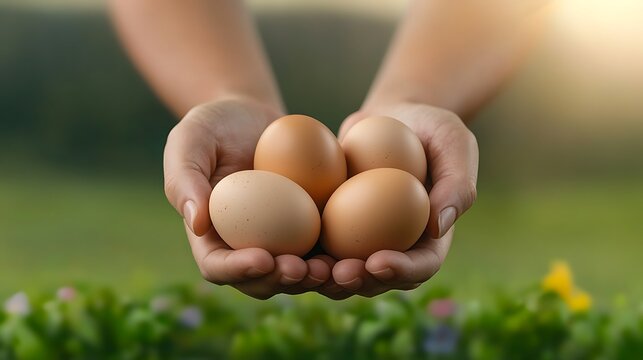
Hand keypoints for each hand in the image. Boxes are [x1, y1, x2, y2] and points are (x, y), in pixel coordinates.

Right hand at [163, 97, 332, 298]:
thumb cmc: (214, 125)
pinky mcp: (309, 230)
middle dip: (282, 282)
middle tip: (303, 269)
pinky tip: (358, 250)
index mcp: (211, 237)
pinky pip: (324, 248)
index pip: (218, 266)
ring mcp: (280, 242)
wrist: (253, 117)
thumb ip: (184, 178)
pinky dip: (338, 256)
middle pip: (260, 281)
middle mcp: (244, 247)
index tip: (263, 258)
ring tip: (333, 268)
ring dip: (314, 279)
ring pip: (296, 274)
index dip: (239, 270)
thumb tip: (195, 222)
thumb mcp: (190, 140)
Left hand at [319, 102, 477, 298]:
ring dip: (323, 277)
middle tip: (337, 273)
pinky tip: (281, 247)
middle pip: (378, 279)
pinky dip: (301, 250)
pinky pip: (316, 243)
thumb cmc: (430, 126)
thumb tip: (439, 226)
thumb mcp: (454, 142)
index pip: (421, 265)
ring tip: (304, 268)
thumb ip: (456, 182)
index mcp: (429, 237)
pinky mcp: (333, 226)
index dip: (401, 271)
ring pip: (342, 270)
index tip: (378, 261)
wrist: (390, 116)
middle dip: (357, 282)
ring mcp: (362, 239)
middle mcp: (396, 245)